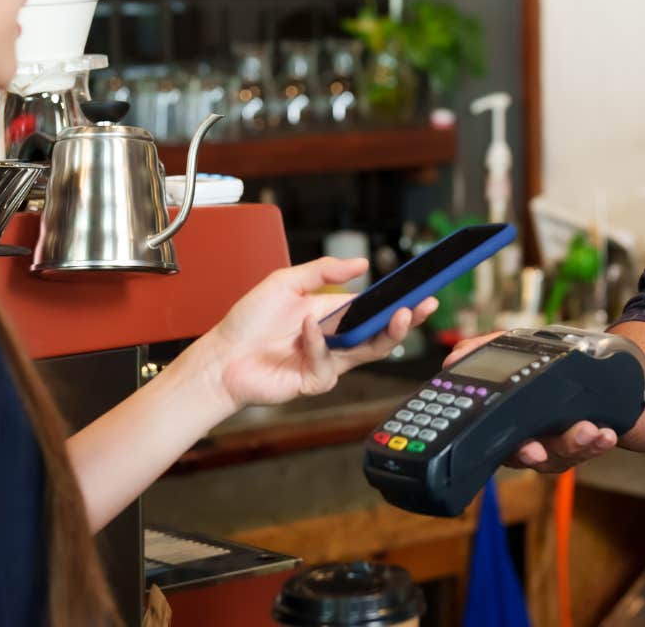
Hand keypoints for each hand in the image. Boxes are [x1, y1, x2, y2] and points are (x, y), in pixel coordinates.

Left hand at [195, 258, 437, 409]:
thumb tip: (361, 264)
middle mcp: (334, 339)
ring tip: (398, 316)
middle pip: (380, 332)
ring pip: (369, 351)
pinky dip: (319, 343)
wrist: (221, 356)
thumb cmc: (248, 322)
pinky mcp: (315, 381)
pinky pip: (328, 362)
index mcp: (331, 315)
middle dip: (406, 319)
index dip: (396, 301)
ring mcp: (327, 362)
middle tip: (423, 305)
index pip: (372, 308)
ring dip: (387, 333)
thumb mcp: (286, 282)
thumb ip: (324, 270)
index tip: (420, 290)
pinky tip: (306, 329)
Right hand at [442, 332, 618, 472]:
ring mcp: (556, 446)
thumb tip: (453, 358)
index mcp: (505, 425)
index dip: (514, 450)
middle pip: (532, 455)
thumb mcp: (508, 349)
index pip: (503, 444)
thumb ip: (480, 351)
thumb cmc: (538, 364)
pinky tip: (606, 433)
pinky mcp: (582, 444)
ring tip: (589, 431)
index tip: (528, 449)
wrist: (582, 368)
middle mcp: (529, 442)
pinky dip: (598, 443)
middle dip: (541, 453)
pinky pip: (589, 449)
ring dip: (576, 445)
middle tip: (544, 450)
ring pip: (563, 454)